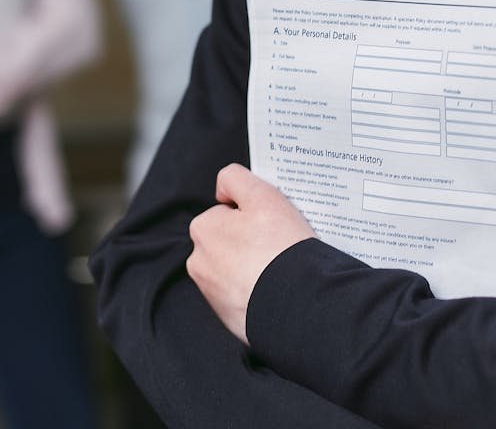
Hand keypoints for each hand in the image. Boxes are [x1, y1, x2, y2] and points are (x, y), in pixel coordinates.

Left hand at [187, 164, 315, 344]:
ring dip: (253, 266)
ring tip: (279, 269)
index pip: (229, 211)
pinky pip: (244, 295)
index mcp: (203, 229)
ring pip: (237, 268)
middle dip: (250, 241)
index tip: (271, 223)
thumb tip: (223, 188)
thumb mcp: (262, 196)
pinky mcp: (228, 316)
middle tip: (278, 245)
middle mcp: (199, 261)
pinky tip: (275, 288)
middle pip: (231, 240)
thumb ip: (235, 178)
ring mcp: (212, 292)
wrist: (297, 302)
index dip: (253, 214)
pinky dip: (257, 290)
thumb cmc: (280, 247)